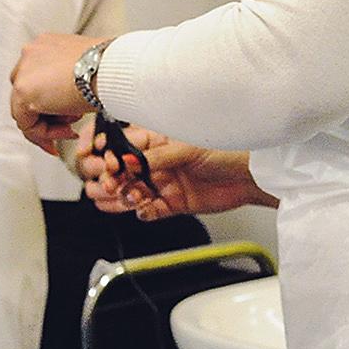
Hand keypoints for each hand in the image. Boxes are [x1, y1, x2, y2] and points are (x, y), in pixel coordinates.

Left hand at [9, 33, 108, 153]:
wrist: (112, 69)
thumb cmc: (110, 68)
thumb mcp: (87, 70)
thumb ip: (70, 79)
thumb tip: (69, 98)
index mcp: (47, 45)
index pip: (39, 78)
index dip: (51, 101)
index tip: (66, 114)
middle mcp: (31, 53)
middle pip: (28, 93)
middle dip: (48, 115)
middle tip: (68, 126)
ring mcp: (24, 70)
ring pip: (24, 110)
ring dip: (49, 126)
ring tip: (72, 128)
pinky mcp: (23, 90)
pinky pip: (26, 123)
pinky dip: (45, 134)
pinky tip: (68, 132)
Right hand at [83, 125, 272, 220]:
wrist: (252, 175)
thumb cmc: (228, 148)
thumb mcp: (188, 147)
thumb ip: (156, 156)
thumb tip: (128, 162)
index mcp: (156, 137)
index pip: (117, 142)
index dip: (102, 150)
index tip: (97, 159)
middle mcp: (155, 160)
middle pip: (116, 169)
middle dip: (106, 176)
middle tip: (110, 182)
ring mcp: (162, 181)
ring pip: (127, 191)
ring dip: (119, 196)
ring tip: (124, 196)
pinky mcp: (171, 202)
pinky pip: (146, 210)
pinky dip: (140, 211)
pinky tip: (142, 207)